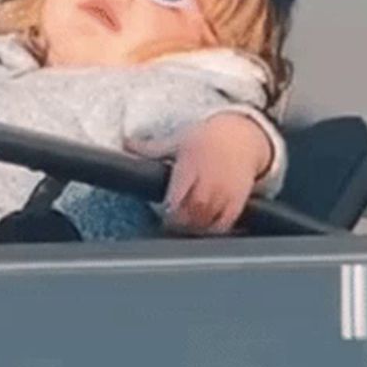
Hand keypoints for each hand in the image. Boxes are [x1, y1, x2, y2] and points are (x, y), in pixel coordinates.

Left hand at [124, 112, 273, 234]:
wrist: (240, 136)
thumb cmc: (205, 139)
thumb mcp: (177, 140)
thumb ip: (151, 148)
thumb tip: (126, 144)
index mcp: (191, 165)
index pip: (179, 193)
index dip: (170, 207)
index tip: (164, 212)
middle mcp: (209, 179)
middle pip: (194, 209)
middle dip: (181, 220)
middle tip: (171, 224)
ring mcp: (225, 191)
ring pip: (209, 218)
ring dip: (194, 227)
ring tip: (184, 227)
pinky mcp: (237, 200)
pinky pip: (225, 222)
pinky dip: (213, 229)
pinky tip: (203, 228)